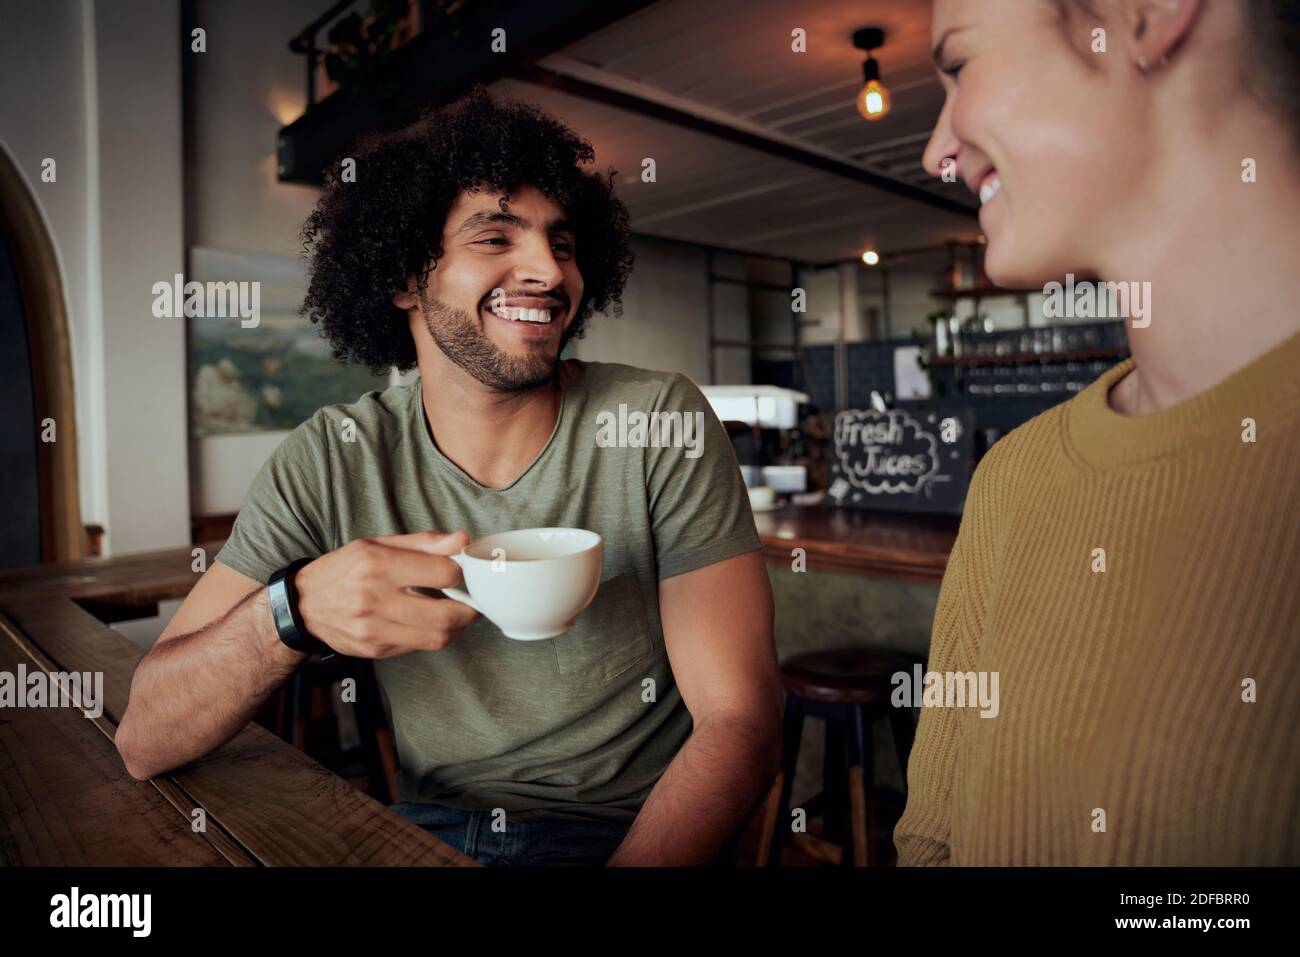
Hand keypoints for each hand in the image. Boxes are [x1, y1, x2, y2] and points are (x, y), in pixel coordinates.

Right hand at [294, 530, 479, 657]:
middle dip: (470, 610)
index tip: (465, 571)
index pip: (443, 573)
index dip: (463, 573)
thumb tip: (462, 540)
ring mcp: (373, 629)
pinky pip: (419, 647)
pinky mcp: (374, 650)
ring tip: (457, 614)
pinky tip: (432, 624)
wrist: (303, 604)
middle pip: (445, 615)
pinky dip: (434, 637)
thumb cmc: (344, 569)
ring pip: (436, 638)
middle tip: (473, 602)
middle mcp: (374, 599)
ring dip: (457, 628)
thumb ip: (424, 543)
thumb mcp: (377, 544)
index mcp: (377, 564)